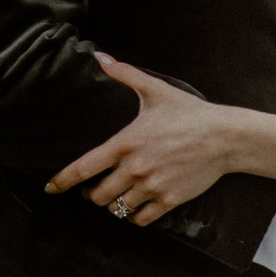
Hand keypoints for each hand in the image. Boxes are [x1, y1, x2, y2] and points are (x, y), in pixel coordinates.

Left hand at [47, 56, 234, 225]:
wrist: (224, 137)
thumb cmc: (189, 113)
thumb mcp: (156, 90)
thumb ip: (125, 74)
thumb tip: (101, 57)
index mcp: (126, 143)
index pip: (84, 168)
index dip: (63, 181)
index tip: (51, 188)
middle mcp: (135, 168)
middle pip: (98, 195)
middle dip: (94, 194)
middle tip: (96, 189)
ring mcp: (152, 186)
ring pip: (118, 208)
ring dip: (115, 204)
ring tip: (119, 195)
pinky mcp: (169, 200)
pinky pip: (141, 219)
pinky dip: (135, 216)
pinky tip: (138, 206)